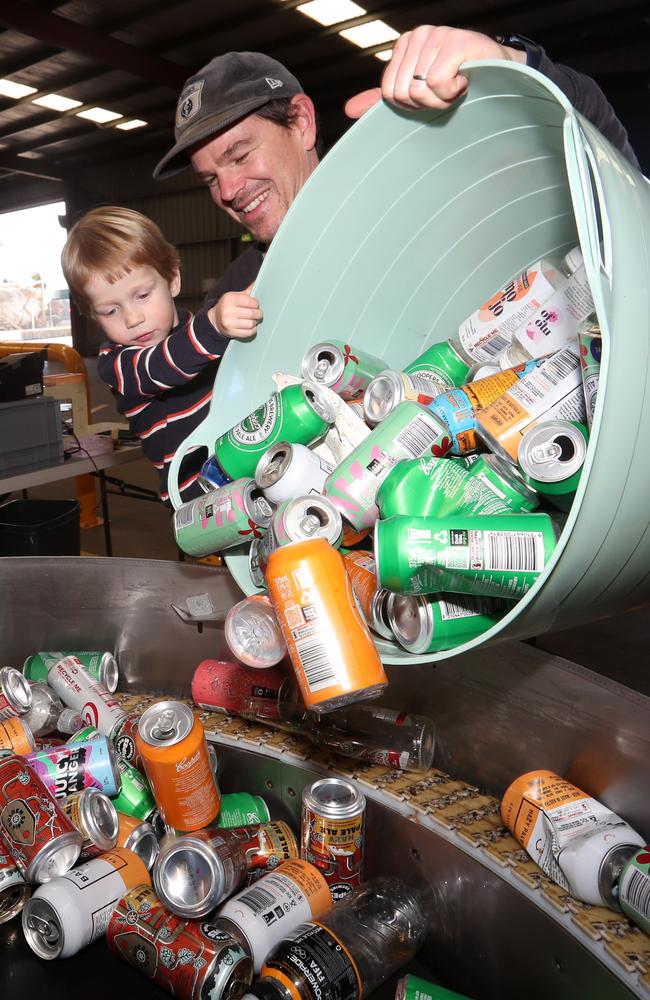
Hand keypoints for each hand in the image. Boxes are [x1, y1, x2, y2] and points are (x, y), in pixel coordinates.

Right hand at [208, 284, 262, 338]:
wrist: (215, 319)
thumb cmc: (228, 306)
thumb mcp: (235, 296)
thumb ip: (247, 291)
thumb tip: (258, 282)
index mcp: (229, 299)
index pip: (249, 301)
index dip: (256, 303)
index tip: (255, 304)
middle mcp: (227, 311)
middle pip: (252, 313)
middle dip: (258, 313)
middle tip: (257, 312)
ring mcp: (229, 323)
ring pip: (252, 324)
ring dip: (255, 322)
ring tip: (252, 319)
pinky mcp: (232, 332)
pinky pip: (249, 332)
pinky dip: (253, 329)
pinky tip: (249, 325)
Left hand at [345, 25, 524, 118]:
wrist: (497, 71)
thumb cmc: (456, 82)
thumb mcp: (416, 91)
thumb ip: (382, 99)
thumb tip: (349, 111)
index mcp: (403, 46)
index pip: (389, 92)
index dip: (410, 105)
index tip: (430, 96)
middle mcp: (417, 36)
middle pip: (403, 94)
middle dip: (426, 104)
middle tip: (445, 93)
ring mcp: (436, 36)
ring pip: (421, 91)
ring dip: (442, 99)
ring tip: (455, 86)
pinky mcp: (455, 42)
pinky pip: (438, 83)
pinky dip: (453, 92)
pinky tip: (464, 80)